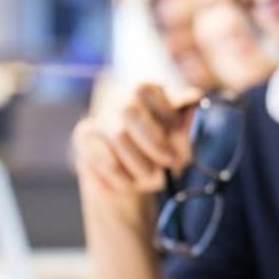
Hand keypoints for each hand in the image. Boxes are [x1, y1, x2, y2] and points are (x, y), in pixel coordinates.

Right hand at [74, 84, 201, 196]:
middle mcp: (119, 102)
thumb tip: (194, 98)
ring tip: (152, 178)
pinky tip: (131, 184)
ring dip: (141, 163)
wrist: (131, 189)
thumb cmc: (160, 160)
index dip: (164, 111)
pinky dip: (124, 176)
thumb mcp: (179, 147)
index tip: (178, 133)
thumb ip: (185, 126)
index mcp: (144, 94)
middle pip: (129, 109)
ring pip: (118, 136)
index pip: (146, 89)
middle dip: (154, 140)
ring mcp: (98, 119)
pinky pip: (104, 159)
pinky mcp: (84, 139)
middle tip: (171, 162)